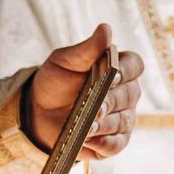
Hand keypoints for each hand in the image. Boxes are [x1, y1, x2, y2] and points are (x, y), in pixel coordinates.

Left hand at [28, 25, 145, 159]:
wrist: (39, 111)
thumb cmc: (56, 81)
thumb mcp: (65, 61)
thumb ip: (87, 49)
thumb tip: (105, 29)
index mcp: (119, 69)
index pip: (135, 66)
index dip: (126, 71)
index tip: (113, 74)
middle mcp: (126, 93)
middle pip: (130, 96)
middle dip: (112, 101)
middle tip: (97, 107)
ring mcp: (122, 118)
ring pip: (123, 121)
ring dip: (106, 124)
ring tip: (88, 126)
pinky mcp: (114, 141)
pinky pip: (116, 144)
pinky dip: (104, 143)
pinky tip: (90, 140)